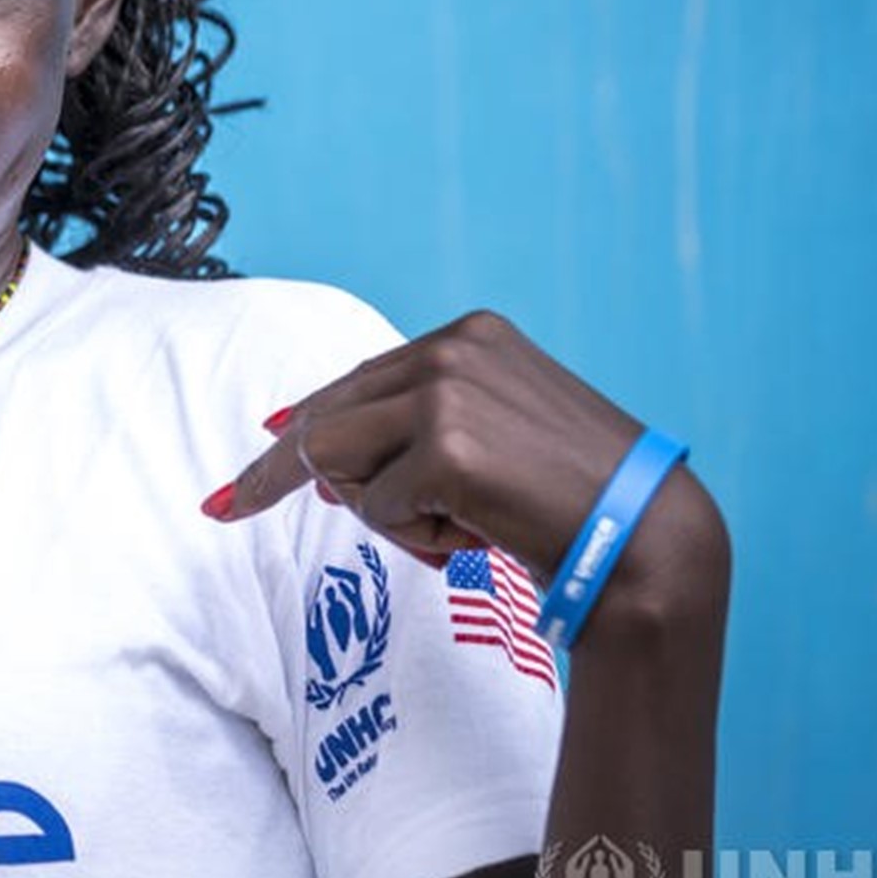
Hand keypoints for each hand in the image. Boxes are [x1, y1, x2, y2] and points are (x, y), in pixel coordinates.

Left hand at [207, 312, 703, 597]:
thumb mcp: (493, 440)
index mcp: (469, 335)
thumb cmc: (573, 504)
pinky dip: (413, 539)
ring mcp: (447, 393)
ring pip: (338, 461)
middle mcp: (452, 349)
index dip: (297, 428)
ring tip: (456, 530)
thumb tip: (314, 458)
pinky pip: (376, 507)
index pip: (354, 382)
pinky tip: (474, 538)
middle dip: (284, 476)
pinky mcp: (446, 447)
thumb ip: (412, 431)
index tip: (235, 470)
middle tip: (227, 506)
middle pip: (326, 416)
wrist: (649, 542)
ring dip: (383, 516)